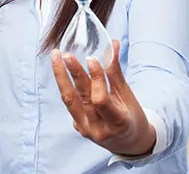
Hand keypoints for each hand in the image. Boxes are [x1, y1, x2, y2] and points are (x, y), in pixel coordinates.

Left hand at [51, 40, 155, 155]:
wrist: (130, 144)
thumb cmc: (132, 117)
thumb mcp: (128, 95)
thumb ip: (115, 71)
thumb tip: (112, 44)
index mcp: (117, 123)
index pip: (100, 100)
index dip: (96, 79)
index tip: (91, 59)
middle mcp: (98, 129)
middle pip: (82, 98)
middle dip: (73, 74)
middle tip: (66, 55)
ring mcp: (86, 130)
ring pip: (69, 100)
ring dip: (61, 77)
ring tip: (56, 57)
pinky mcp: (78, 127)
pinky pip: (70, 104)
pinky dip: (66, 85)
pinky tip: (61, 69)